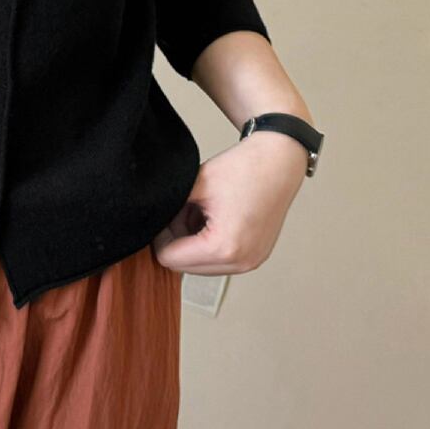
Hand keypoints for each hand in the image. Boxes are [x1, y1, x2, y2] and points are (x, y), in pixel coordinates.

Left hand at [152, 130, 309, 274]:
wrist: (279, 160)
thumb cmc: (243, 169)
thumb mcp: (194, 186)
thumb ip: (168, 210)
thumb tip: (149, 225)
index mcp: (223, 247)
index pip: (169, 259)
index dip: (160, 235)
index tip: (167, 213)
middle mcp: (240, 262)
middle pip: (184, 268)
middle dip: (176, 241)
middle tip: (181, 210)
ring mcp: (251, 262)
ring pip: (201, 266)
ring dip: (192, 244)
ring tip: (198, 212)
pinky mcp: (256, 256)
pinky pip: (219, 260)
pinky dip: (209, 244)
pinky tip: (212, 218)